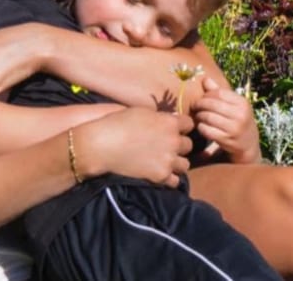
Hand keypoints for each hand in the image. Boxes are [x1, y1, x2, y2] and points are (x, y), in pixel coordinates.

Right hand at [75, 107, 193, 187]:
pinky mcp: (161, 176)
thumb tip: (172, 120)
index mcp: (170, 122)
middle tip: (167, 145)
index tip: (173, 129)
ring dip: (176, 162)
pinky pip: (175, 181)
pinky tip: (160, 172)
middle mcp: (174, 141)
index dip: (181, 126)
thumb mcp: (142, 112)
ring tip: (164, 160)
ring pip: (185, 164)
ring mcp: (168, 160)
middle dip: (179, 144)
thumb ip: (161, 117)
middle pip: (188, 145)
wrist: (103, 145)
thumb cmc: (119, 123)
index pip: (189, 124)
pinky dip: (170, 177)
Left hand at [190, 77, 261, 164]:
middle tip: (194, 106)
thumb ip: (219, 92)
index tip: (202, 97)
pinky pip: (207, 130)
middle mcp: (240, 115)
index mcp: (242, 103)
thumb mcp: (234, 105)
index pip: (218, 93)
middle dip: (200, 104)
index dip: (207, 94)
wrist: (249, 144)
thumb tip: (205, 79)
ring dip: (199, 115)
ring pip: (207, 117)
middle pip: (211, 104)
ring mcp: (234, 128)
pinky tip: (201, 126)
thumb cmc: (238, 119)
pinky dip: (201, 127)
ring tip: (197, 115)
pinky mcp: (226, 140)